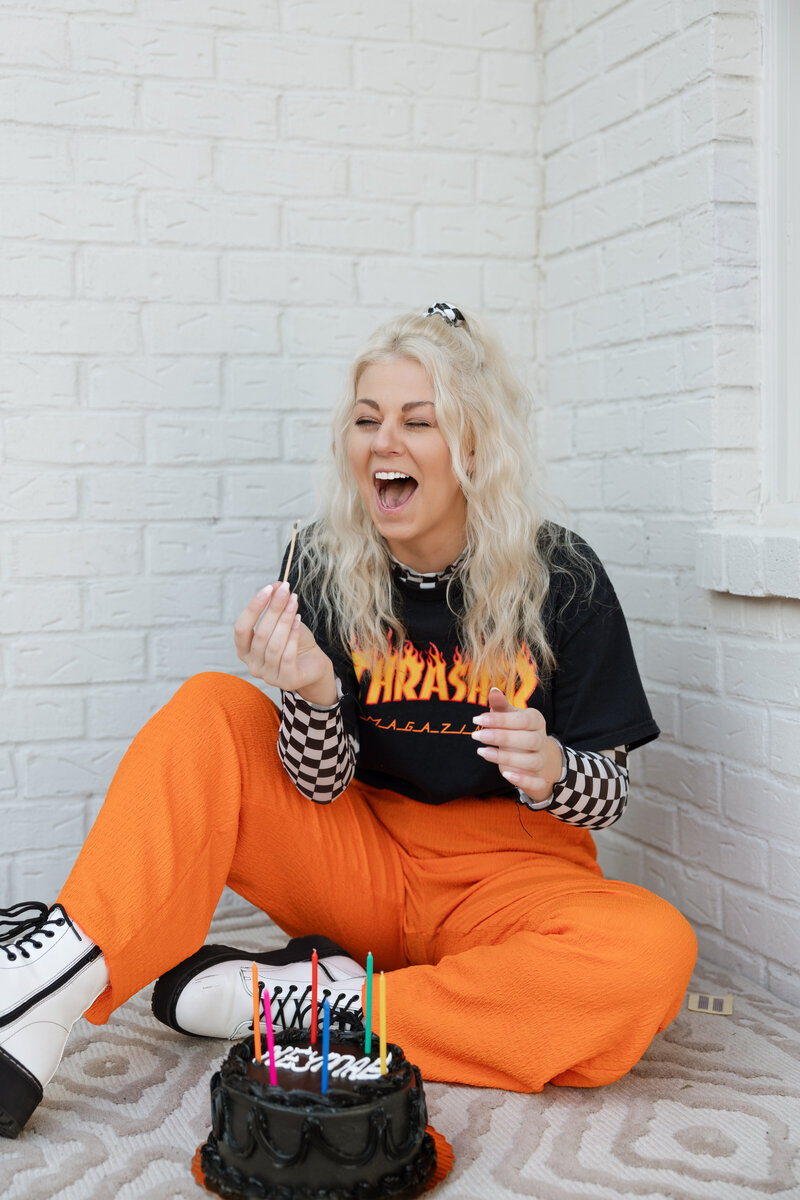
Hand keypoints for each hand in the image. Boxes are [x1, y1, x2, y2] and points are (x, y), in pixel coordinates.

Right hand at [234, 581, 336, 703]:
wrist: (312, 664)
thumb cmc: (293, 641)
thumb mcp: (284, 621)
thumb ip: (277, 605)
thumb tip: (278, 584)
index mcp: (244, 650)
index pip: (241, 628)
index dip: (253, 608)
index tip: (268, 589)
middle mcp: (252, 665)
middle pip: (260, 634)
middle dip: (273, 609)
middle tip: (286, 590)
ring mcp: (268, 676)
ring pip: (274, 645)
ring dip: (285, 621)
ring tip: (295, 603)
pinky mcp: (286, 681)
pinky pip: (287, 656)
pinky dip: (293, 636)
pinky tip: (299, 621)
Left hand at [471, 687, 563, 802]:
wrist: (539, 758)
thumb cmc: (518, 732)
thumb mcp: (510, 717)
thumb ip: (501, 706)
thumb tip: (493, 690)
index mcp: (536, 722)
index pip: (522, 720)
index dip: (500, 720)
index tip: (477, 719)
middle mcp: (541, 740)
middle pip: (529, 740)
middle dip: (502, 737)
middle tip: (477, 736)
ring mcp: (542, 761)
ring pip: (531, 761)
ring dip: (506, 758)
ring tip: (482, 752)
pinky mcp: (539, 779)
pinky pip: (536, 781)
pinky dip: (522, 780)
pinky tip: (505, 775)